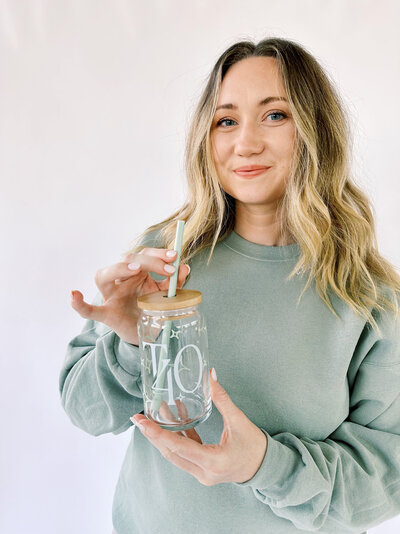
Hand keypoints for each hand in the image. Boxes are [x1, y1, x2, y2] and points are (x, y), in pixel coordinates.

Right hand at [70, 247, 189, 344]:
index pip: (144, 255)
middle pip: (127, 260)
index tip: (174, 257)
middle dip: (148, 261)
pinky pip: (88, 311)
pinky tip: (75, 295)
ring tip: (137, 269)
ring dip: (118, 269)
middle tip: (167, 268)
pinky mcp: (106, 315)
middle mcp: (122, 280)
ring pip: (103, 276)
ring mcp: (111, 296)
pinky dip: (79, 304)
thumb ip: (175, 283)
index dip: (158, 254)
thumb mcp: (167, 295)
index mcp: (138, 273)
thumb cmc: (153, 309)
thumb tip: (185, 268)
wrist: (146, 334)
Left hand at [131, 369, 267, 485]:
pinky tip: (176, 416)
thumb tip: (209, 375)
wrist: (266, 467)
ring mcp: (202, 473)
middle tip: (136, 419)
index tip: (141, 422)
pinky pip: (185, 452)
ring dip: (163, 434)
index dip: (158, 433)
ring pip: (175, 454)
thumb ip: (221, 398)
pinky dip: (178, 436)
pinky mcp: (202, 469)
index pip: (179, 447)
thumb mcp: (238, 420)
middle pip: (170, 453)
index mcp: (213, 461)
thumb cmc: (255, 445)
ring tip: (151, 414)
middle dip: (152, 435)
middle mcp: (204, 471)